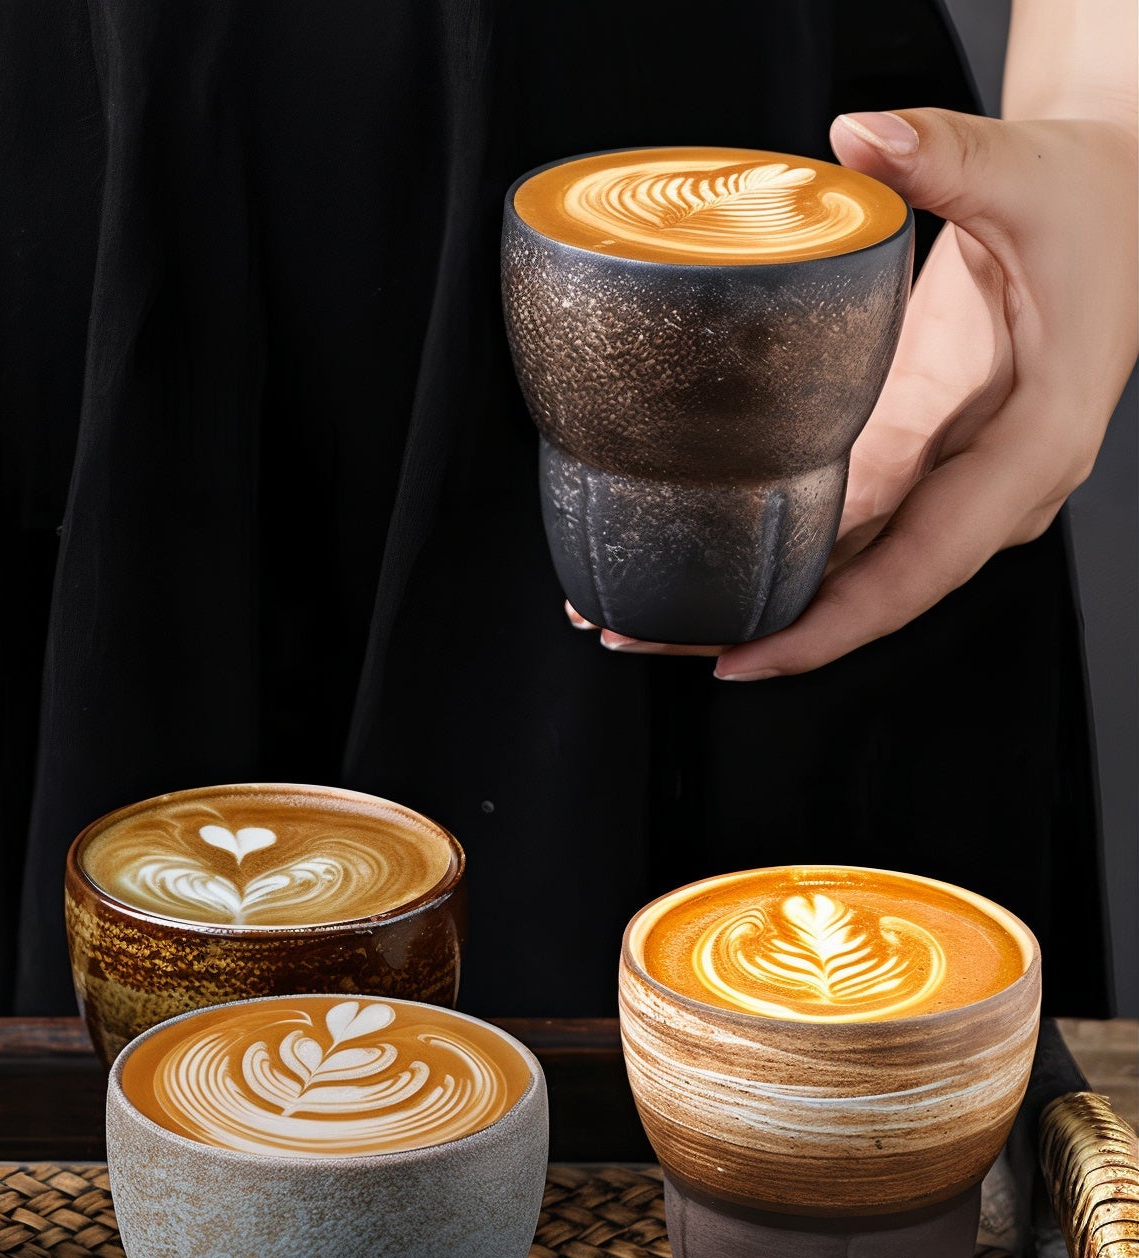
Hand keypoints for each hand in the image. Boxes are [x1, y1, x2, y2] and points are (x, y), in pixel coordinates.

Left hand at [578, 106, 1137, 678]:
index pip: (920, 570)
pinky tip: (687, 560)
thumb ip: (946, 157)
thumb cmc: (1089, 206)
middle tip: (633, 634)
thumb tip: (861, 134)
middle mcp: (983, 494)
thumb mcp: (1028, 177)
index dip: (830, 626)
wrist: (1112, 206)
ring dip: (739, 601)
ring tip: (629, 614)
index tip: (744, 660)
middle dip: (752, 629)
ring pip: (837, 571)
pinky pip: (831, 529)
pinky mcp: (906, 461)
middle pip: (860, 592)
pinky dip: (761, 552)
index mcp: (1029, 451)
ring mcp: (942, 484)